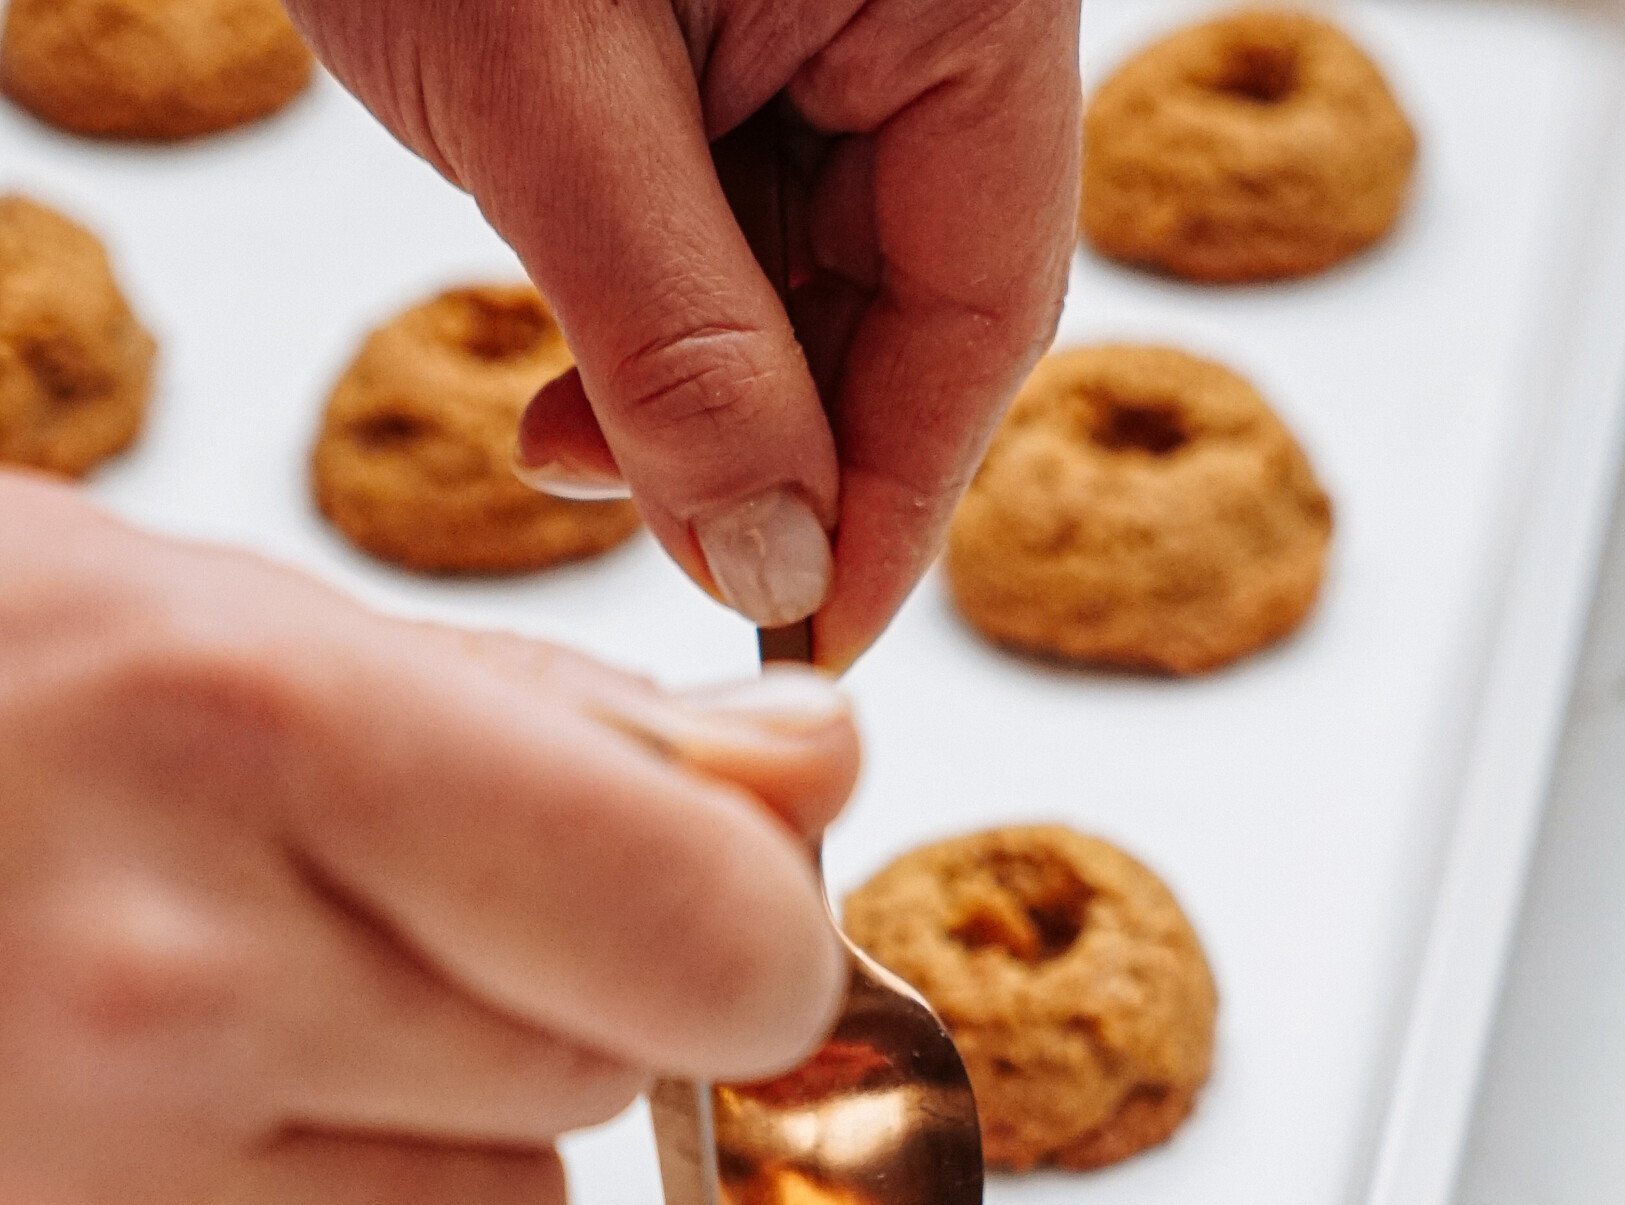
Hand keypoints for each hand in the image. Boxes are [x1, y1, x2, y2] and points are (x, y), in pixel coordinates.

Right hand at [0, 473, 852, 1204]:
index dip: (751, 927)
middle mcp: (178, 999)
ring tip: (236, 1022)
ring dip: (434, 1139)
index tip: (720, 905)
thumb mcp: (202, 620)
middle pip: (612, 1083)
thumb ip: (544, 725)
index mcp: (240, 742)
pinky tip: (144, 1123)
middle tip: (375, 912)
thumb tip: (809, 781)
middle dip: (555, 1003)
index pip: (708, 931)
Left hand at [288, 0, 1081, 667]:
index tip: (813, 632)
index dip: (899, 497)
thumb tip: (775, 562)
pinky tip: (567, 381)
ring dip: (705, 403)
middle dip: (783, 451)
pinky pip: (740, 230)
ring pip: (819, 288)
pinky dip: (659, 326)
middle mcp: (932, 12)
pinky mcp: (743, 42)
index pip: (983, 306)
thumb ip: (680, 345)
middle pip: (912, 309)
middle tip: (672, 554)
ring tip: (567, 447)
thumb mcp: (551, 95)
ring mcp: (839, 22)